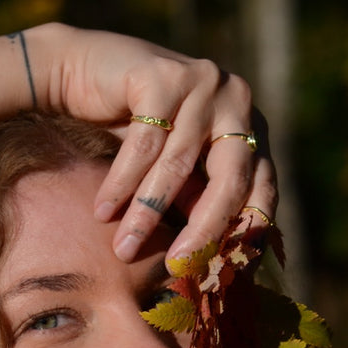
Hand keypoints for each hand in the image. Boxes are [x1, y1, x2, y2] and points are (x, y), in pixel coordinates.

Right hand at [33, 24, 276, 263]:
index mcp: (250, 128)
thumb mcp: (176, 173)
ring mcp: (204, 81)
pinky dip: (121, 182)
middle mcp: (237, 100)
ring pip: (179, 165)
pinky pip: (144, 144)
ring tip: (123, 248)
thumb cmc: (134, 131)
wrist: (85, 72)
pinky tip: (103, 210)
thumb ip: (198, 204)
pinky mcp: (165, 74)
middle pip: (232, 178)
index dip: (245, 234)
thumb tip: (213, 266)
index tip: (221, 275)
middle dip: (204, 229)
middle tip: (176, 266)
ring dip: (147, 212)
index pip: (262, 189)